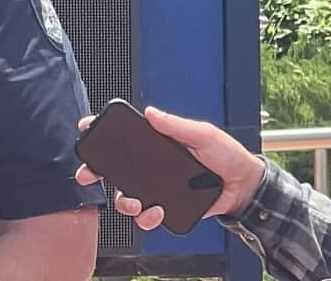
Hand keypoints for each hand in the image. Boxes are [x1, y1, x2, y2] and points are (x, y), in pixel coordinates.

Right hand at [73, 106, 265, 230]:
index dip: (100, 133)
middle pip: (114, 169)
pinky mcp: (165, 207)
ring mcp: (156, 188)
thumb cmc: (226, 156)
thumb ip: (176, 125)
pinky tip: (156, 211)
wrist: (243, 187)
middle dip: (94, 172)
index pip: (123, 137)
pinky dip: (146, 217)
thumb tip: (151, 113)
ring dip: (122, 201)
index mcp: (157, 144)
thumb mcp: (203, 134)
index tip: (86, 128)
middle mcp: (151, 166)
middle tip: (88, 174)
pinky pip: (146, 216)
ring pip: (125, 196)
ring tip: (133, 202)